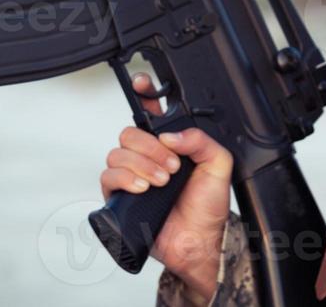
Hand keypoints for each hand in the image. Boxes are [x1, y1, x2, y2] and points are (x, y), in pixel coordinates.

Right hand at [99, 73, 233, 298]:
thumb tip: (171, 135)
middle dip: (149, 146)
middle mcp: (148, 156)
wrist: (200, 242)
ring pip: (117, 153)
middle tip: (171, 164)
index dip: (143, 94)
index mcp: (171, 143)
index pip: (151, 112)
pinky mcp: (120, 196)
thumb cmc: (208, 206)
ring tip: (161, 181)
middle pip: (129, 132)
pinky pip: (108, 177)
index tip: (142, 83)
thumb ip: (200, 141)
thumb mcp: (218, 165)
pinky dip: (125, 178)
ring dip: (141, 164)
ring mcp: (133, 175)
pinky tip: (143, 187)